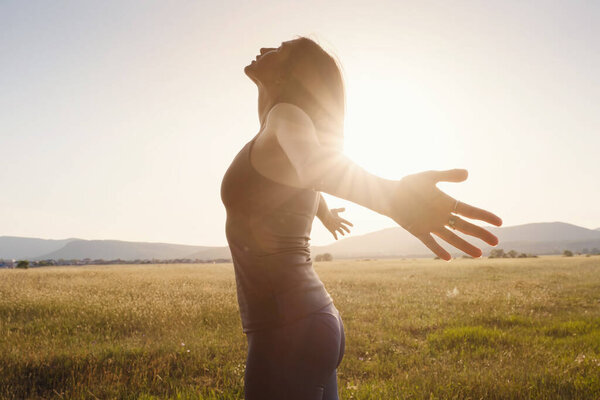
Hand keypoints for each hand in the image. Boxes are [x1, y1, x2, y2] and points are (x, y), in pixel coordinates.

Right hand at [323, 208, 352, 239]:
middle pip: (344, 227)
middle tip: (349, 232)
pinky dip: (336, 237)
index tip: (352, 225)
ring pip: (340, 231)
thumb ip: (340, 210)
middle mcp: (339, 224)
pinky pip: (334, 234)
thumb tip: (345, 208)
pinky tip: (337, 239)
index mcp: (340, 219)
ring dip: (342, 232)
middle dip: (347, 230)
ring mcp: (335, 227)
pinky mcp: (332, 230)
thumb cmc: (330, 212)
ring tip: (343, 234)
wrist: (325, 216)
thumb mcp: (335, 210)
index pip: (346, 222)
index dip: (349, 224)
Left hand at [387, 169, 501, 260]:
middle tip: (496, 242)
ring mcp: (431, 225)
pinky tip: (449, 258)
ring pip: (452, 238)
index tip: (499, 222)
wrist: (388, 194)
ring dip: (465, 246)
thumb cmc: (408, 184)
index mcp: (447, 203)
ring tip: (479, 255)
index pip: (470, 211)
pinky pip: (431, 243)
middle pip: (465, 227)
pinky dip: (439, 250)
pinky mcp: (419, 231)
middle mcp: (442, 216)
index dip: (485, 217)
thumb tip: (467, 174)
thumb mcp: (429, 177)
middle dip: (481, 234)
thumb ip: (447, 175)